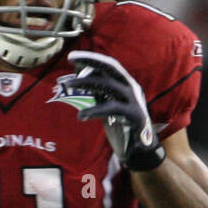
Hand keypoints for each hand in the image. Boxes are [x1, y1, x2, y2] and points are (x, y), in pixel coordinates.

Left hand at [64, 50, 165, 170]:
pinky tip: (81, 115)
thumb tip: (78, 78)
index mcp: (125, 84)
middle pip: (111, 69)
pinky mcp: (134, 114)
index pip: (109, 66)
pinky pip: (112, 108)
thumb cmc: (120, 127)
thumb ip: (98, 93)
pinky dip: (95, 110)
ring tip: (68, 85)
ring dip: (87, 82)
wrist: (138, 151)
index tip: (72, 56)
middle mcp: (131, 88)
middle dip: (91, 61)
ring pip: (109, 85)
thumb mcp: (107, 106)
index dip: (92, 59)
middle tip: (70, 59)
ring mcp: (134, 100)